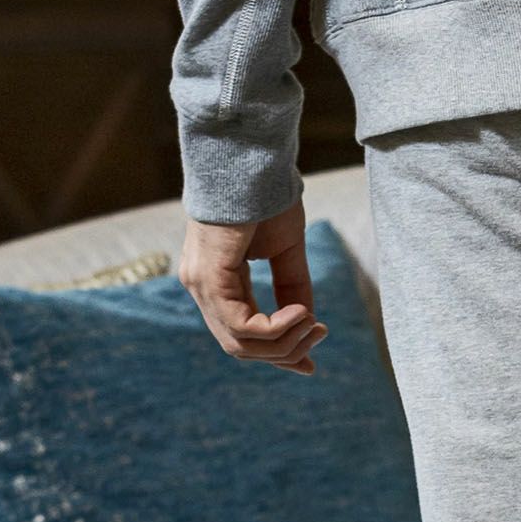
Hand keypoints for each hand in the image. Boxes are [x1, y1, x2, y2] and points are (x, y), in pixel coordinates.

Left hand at [179, 200, 326, 374]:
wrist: (251, 158)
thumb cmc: (265, 196)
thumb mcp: (285, 252)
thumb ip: (291, 288)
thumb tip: (307, 322)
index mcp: (215, 281)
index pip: (239, 336)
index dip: (276, 354)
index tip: (309, 363)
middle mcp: (201, 286)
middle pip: (239, 348)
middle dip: (284, 352)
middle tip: (320, 334)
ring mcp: (201, 284)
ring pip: (240, 344)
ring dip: (284, 342)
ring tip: (314, 323)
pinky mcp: (209, 278)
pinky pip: (242, 326)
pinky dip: (277, 327)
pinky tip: (302, 313)